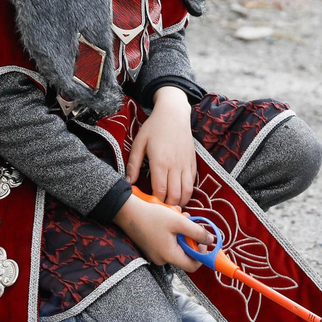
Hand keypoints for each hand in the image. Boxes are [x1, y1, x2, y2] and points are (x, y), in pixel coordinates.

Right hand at [114, 193, 212, 272]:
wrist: (127, 212)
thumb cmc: (152, 216)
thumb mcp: (178, 221)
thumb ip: (197, 232)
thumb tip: (211, 240)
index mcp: (169, 256)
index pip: (193, 265)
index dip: (201, 254)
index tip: (202, 240)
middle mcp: (162, 259)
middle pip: (185, 254)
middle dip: (190, 238)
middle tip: (189, 223)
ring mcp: (155, 255)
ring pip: (177, 247)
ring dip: (182, 233)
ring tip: (178, 217)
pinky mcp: (151, 248)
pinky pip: (168, 244)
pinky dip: (173, 233)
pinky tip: (170, 220)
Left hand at [126, 86, 196, 206]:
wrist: (174, 113)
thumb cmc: (154, 127)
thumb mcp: (139, 143)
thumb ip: (133, 164)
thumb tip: (128, 182)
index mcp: (160, 162)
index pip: (160, 191)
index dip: (156, 202)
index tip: (150, 205)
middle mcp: (175, 165)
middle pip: (175, 195)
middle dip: (168, 206)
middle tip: (160, 209)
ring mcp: (186, 164)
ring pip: (187, 191)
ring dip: (180, 202)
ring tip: (171, 205)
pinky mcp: (193, 162)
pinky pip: (193, 182)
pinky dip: (187, 191)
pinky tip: (180, 194)